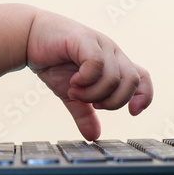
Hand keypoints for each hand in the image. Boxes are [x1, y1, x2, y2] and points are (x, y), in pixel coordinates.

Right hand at [25, 9, 151, 140]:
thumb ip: (84, 112)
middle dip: (113, 101)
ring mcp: (100, 44)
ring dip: (93, 93)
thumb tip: (94, 136)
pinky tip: (73, 82)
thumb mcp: (72, 93)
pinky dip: (86, 80)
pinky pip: (96, 64)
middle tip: (92, 104)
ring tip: (75, 92)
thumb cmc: (53, 61)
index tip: (132, 113)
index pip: (143, 78)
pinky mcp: (84, 39)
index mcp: (114, 62)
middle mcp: (112, 52)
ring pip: (113, 77)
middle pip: (132, 81)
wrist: (29, 38)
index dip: (144, 96)